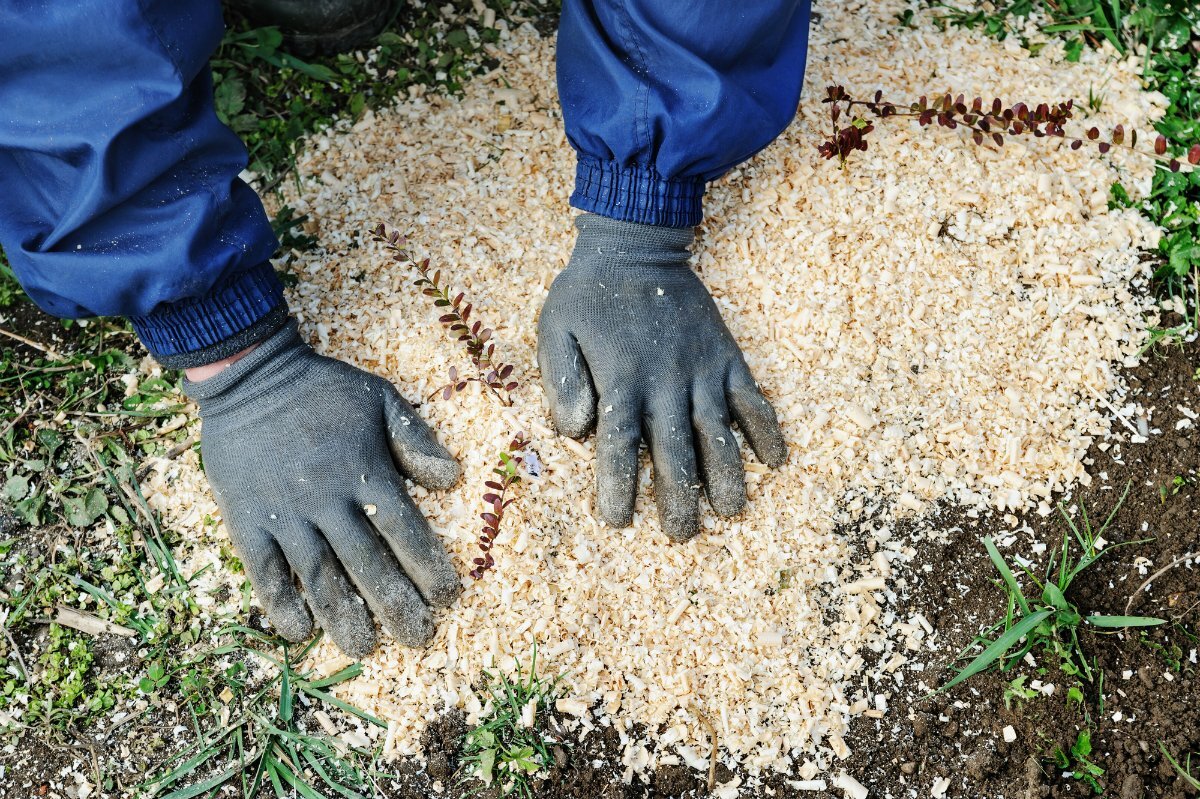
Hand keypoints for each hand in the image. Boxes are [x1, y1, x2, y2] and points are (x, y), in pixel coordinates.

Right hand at [185, 319, 461, 656]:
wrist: (251, 376)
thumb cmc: (323, 389)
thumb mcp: (380, 399)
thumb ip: (415, 440)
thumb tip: (452, 480)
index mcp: (365, 473)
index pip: (406, 532)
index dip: (428, 567)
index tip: (448, 598)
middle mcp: (328, 501)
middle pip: (369, 564)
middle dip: (396, 605)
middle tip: (417, 638)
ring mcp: (285, 513)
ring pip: (319, 576)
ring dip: (343, 616)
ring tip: (363, 650)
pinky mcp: (247, 519)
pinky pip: (264, 570)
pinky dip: (280, 603)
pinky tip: (298, 632)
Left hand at [537, 214, 786, 540]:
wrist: (635, 246)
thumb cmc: (588, 294)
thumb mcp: (556, 329)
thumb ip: (563, 380)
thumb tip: (574, 432)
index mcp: (620, 380)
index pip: (620, 446)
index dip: (619, 487)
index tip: (618, 522)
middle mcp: (665, 382)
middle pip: (675, 452)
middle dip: (679, 499)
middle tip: (681, 536)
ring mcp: (701, 370)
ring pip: (719, 434)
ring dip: (728, 476)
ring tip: (732, 512)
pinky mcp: (727, 357)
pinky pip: (752, 398)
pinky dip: (766, 429)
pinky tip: (776, 461)